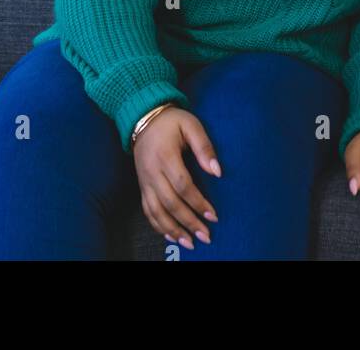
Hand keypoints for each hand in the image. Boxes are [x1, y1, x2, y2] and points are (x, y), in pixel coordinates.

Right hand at [131, 106, 220, 250]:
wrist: (143, 118)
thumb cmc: (172, 121)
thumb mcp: (191, 125)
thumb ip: (204, 147)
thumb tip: (218, 171)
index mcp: (166, 156)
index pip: (183, 185)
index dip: (198, 202)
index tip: (214, 215)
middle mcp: (152, 172)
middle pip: (170, 203)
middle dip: (189, 221)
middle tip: (206, 236)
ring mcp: (145, 181)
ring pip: (156, 211)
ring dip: (173, 230)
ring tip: (190, 243)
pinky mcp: (142, 186)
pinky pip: (147, 210)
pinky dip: (158, 225)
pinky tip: (171, 235)